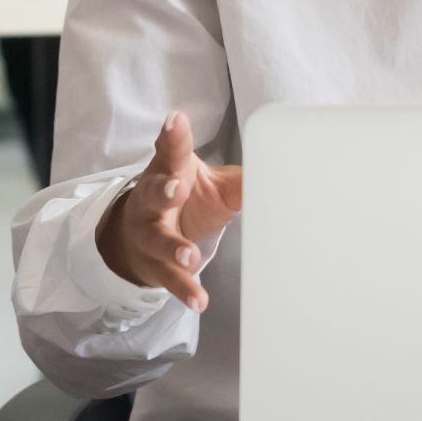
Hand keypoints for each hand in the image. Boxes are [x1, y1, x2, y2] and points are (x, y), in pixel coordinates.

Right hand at [96, 111, 243, 311]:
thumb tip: (280, 173)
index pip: (171, 150)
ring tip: (189, 256)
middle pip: (154, 191)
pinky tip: (199, 300)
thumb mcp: (211, 183)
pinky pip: (168, 278)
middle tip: (178, 188)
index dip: (173, 135)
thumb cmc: (186, 198)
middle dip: (165, 190)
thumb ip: (239, 179)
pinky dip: (183, 289)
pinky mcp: (153, 264)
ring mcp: (149, 232)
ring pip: (158, 239)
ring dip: (173, 247)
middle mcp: (152, 199)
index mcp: (169, 170)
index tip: (176, 121)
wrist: (141, 235)